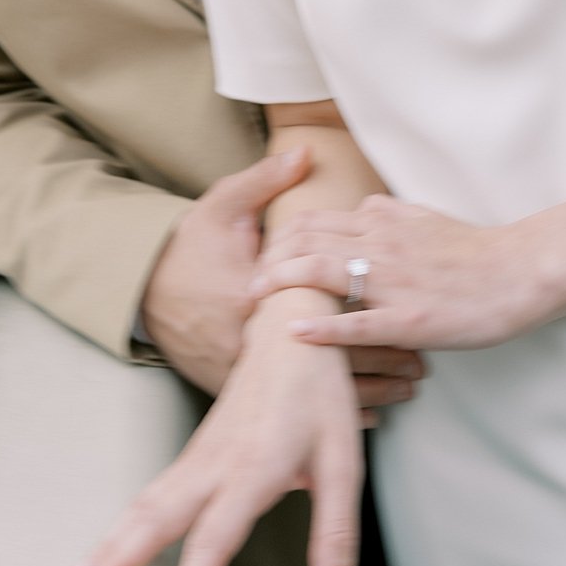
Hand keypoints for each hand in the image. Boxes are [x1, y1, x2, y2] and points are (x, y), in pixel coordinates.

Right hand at [70, 305, 361, 565]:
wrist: (289, 324)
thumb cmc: (317, 389)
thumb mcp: (344, 461)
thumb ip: (336, 533)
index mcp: (254, 466)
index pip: (216, 536)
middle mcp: (217, 461)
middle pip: (158, 516)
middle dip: (117, 558)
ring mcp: (199, 453)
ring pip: (146, 502)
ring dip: (110, 541)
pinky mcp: (195, 450)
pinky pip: (153, 490)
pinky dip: (125, 521)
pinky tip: (114, 543)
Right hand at [141, 152, 426, 406]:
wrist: (143, 287)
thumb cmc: (189, 244)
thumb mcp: (224, 206)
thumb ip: (266, 181)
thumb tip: (304, 152)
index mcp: (254, 295)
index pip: (323, 313)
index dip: (368, 319)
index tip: (410, 320)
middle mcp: (250, 342)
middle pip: (327, 362)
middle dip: (378, 364)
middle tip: (422, 367)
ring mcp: (241, 371)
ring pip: (313, 393)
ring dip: (364, 394)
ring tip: (406, 391)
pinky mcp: (235, 390)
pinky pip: (291, 406)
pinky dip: (328, 410)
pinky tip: (365, 413)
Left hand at [251, 195, 546, 351]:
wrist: (518, 271)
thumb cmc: (472, 249)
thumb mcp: (422, 216)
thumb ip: (386, 213)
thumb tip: (359, 208)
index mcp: (381, 219)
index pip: (314, 219)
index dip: (280, 236)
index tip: (260, 254)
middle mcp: (380, 243)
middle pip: (307, 240)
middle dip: (270, 258)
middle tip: (245, 281)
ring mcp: (393, 282)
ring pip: (323, 272)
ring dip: (283, 284)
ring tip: (254, 300)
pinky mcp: (410, 320)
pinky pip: (357, 323)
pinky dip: (322, 327)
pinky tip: (295, 333)